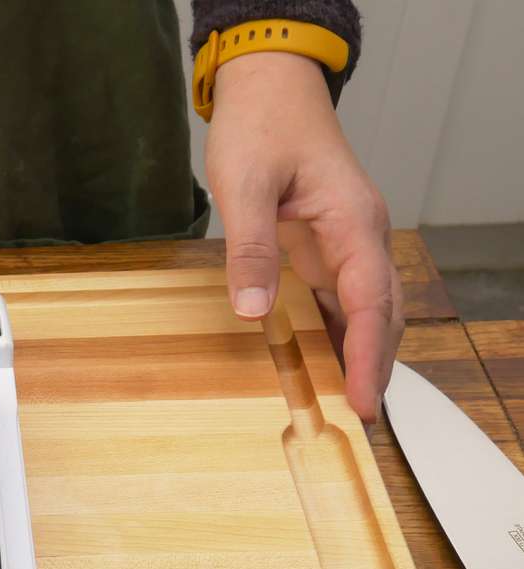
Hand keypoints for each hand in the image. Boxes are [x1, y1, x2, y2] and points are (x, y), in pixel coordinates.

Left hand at [206, 52, 403, 421]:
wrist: (271, 91)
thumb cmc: (262, 129)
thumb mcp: (245, 186)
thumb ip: (250, 248)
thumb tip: (252, 309)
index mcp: (353, 222)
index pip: (370, 301)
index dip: (367, 354)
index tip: (363, 398)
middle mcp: (361, 236)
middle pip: (380, 313)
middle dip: (375, 365)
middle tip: (360, 419)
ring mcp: (348, 243)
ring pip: (365, 310)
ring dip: (362, 355)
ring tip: (349, 407)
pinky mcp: (328, 247)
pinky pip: (341, 300)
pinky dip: (340, 336)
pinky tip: (329, 367)